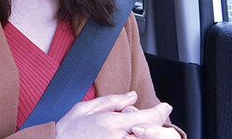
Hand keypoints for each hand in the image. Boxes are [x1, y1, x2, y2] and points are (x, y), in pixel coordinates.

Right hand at [55, 92, 172, 138]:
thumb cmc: (67, 131)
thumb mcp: (85, 108)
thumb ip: (112, 101)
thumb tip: (132, 96)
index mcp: (113, 124)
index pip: (149, 117)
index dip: (161, 111)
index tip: (164, 107)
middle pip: (155, 134)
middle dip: (160, 126)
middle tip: (157, 120)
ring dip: (150, 134)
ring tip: (139, 128)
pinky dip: (138, 138)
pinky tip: (131, 134)